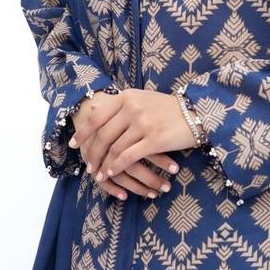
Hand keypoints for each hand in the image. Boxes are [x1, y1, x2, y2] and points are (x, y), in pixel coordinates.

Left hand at [69, 88, 197, 199]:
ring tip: (98, 173)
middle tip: (88, 165)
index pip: (98, 116)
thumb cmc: (167, 108)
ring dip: (103, 163)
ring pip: (114, 148)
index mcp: (127, 96)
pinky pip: (128, 157)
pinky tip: (112, 173)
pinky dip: (116, 167)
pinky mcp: (154, 140)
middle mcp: (132, 108)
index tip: (74, 144)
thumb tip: (94, 107)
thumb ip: (121, 104)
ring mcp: (143, 123)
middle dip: (93, 153)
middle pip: (104, 134)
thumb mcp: (142, 99)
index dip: (83, 132)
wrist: (195, 113)